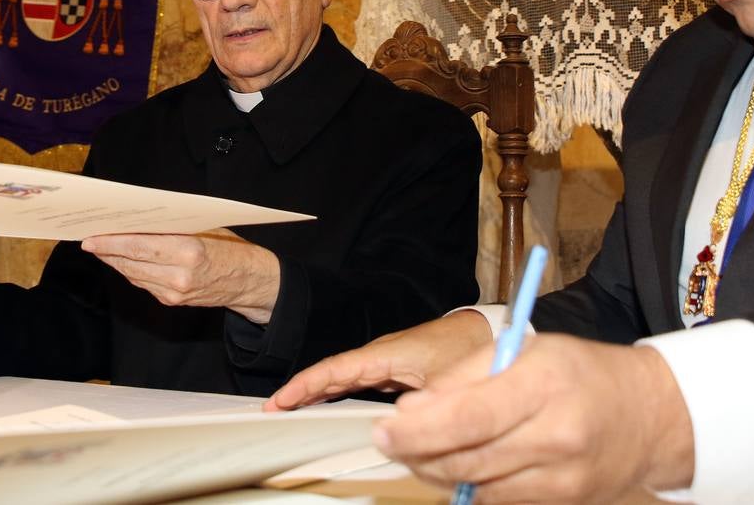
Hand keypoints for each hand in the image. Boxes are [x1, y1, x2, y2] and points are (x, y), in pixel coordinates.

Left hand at [81, 229, 279, 323]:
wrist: (250, 282)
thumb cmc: (231, 248)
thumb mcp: (206, 229)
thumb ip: (174, 228)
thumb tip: (140, 221)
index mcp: (189, 250)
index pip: (140, 245)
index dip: (112, 242)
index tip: (93, 236)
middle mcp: (179, 274)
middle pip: (131, 262)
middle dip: (107, 252)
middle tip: (89, 241)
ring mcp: (174, 292)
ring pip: (134, 275)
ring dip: (115, 262)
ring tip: (101, 248)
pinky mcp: (173, 301)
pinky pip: (143, 283)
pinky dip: (131, 271)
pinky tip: (122, 260)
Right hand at [264, 310, 491, 410]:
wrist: (482, 329)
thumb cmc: (465, 346)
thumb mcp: (446, 376)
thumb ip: (424, 400)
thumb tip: (403, 424)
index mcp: (384, 354)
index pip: (335, 370)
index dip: (306, 385)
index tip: (281, 400)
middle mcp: (379, 358)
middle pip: (330, 375)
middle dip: (300, 391)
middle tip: (271, 412)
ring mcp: (383, 364)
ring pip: (341, 380)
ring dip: (315, 394)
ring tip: (288, 411)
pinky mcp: (392, 373)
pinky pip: (355, 384)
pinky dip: (335, 394)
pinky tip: (324, 408)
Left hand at [372, 334, 693, 503]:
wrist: (648, 414)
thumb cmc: (582, 373)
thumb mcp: (526, 349)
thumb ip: (466, 376)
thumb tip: (414, 409)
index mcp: (544, 383)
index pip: (469, 416)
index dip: (419, 430)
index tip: (386, 428)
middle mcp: (557, 434)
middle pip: (468, 458)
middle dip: (417, 452)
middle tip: (388, 440)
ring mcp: (563, 477)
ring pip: (478, 485)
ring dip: (436, 471)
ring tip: (417, 450)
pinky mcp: (564, 502)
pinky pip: (500, 500)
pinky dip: (471, 485)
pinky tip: (458, 465)